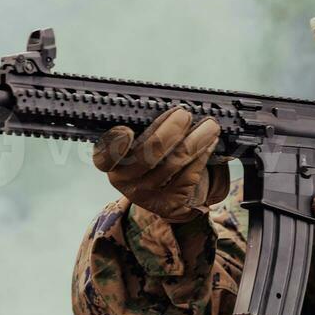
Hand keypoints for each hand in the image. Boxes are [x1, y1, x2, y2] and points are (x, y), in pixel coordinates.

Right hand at [92, 106, 229, 222]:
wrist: (165, 196)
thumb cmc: (152, 158)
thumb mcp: (141, 146)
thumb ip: (145, 130)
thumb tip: (171, 111)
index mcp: (113, 164)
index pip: (104, 157)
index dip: (114, 144)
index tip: (127, 130)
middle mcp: (126, 183)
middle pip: (148, 156)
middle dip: (170, 131)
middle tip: (184, 114)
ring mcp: (148, 195)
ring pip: (174, 163)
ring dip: (196, 140)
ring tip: (209, 125)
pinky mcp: (171, 203)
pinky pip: (190, 175)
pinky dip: (203, 155)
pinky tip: (210, 142)